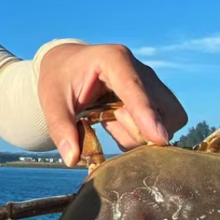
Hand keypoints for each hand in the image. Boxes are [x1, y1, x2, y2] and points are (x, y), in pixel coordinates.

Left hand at [37, 43, 185, 167]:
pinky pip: (162, 123)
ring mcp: (150, 83)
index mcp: (114, 60)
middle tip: (110, 123)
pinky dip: (142, 134)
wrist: (68, 64)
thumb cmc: (60, 78)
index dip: (147, 115)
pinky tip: (119, 124)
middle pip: (161, 109)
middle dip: (141, 130)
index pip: (135, 89)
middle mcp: (139, 69)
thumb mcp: (51, 101)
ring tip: (112, 122)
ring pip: (168, 118)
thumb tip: (71, 159)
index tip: (159, 138)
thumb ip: (60, 128)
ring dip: (141, 134)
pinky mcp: (154, 96)